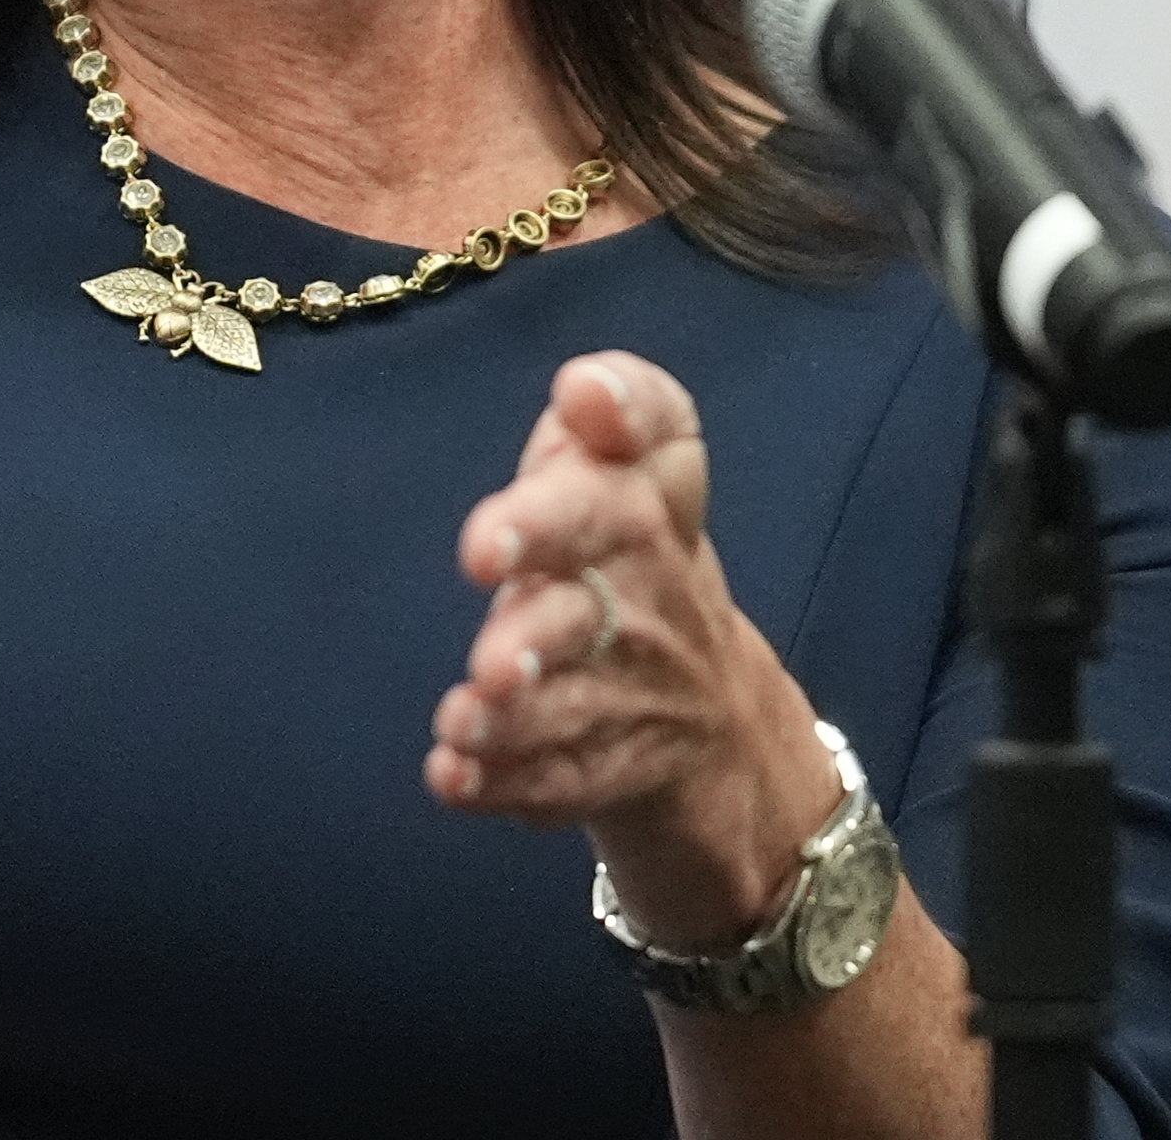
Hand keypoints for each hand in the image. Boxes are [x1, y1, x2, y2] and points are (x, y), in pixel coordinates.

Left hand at [427, 351, 847, 950]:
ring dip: (521, 706)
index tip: (579, 396)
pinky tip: (453, 775)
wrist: (717, 730)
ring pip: (583, 695)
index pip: (665, 436)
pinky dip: (509, 783)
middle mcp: (657, 587)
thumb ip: (600, 420)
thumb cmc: (627, 570)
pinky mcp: (620, 769)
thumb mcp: (617, 480)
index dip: (631, 409)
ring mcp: (644, 687)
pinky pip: (568, 781)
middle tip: (481, 566)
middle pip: (609, 570)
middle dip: (545, 566)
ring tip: (463, 714)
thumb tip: (583, 388)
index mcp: (653, 499)